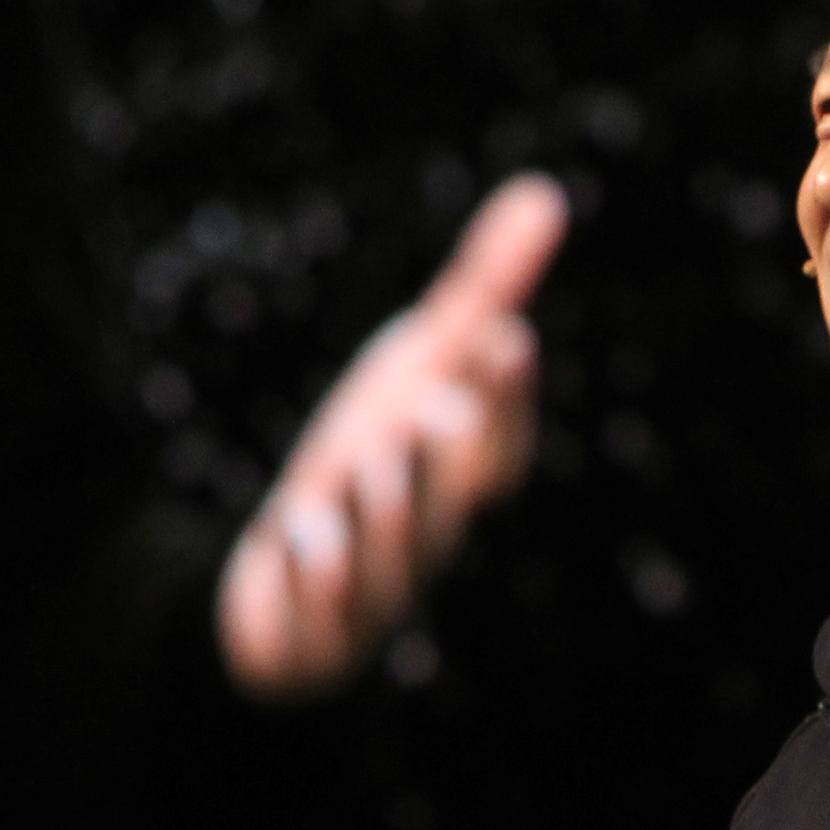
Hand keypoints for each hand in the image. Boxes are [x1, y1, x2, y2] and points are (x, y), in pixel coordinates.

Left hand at [218, 171, 565, 696]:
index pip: (499, 448)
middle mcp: (425, 541)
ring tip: (368, 468)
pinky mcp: (316, 635)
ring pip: (385, 559)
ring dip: (376, 513)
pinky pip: (318, 611)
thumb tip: (545, 193)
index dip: (503, 398)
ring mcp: (373, 593)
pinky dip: (308, 573)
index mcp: (455, 483)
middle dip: (440, 452)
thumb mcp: (417, 370)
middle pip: (449, 501)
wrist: (284, 584)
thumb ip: (481, 293)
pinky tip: (294, 536)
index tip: (500, 335)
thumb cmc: (370, 462)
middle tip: (434, 406)